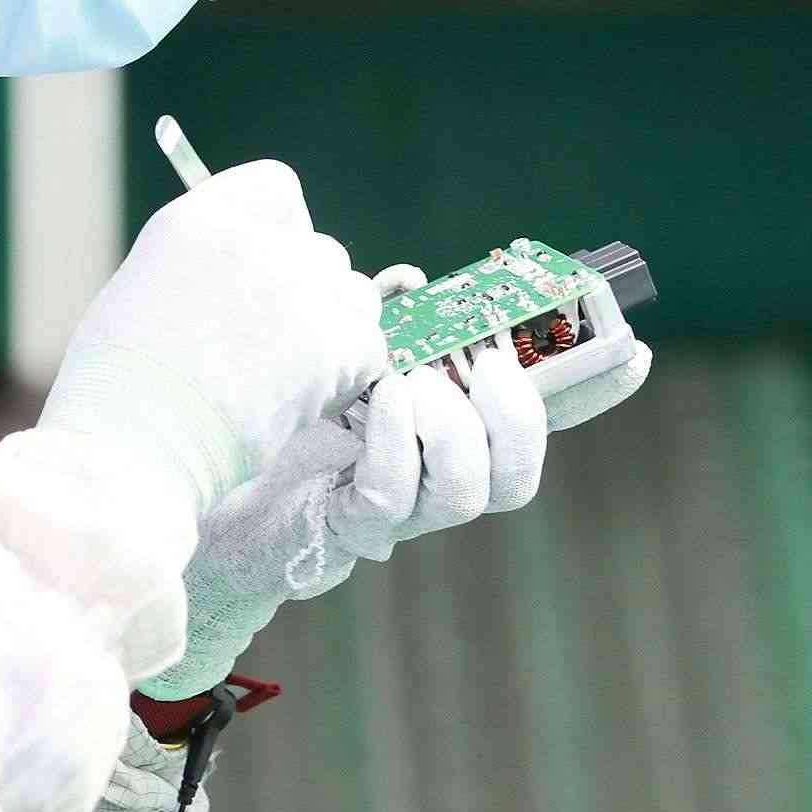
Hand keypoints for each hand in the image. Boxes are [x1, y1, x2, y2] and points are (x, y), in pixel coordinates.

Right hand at [41, 161, 386, 517]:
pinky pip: (370, 347)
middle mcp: (260, 242)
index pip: (277, 189)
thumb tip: (256, 274)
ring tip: (283, 378)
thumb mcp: (148, 287)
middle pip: (320, 251)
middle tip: (268, 347)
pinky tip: (301, 401)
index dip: (280, 230)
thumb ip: (210, 261)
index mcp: (202, 219)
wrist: (131, 447)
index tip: (267, 268)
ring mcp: (302, 291)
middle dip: (306, 295)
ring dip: (333, 333)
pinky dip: (347, 376)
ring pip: (354, 297)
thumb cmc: (121, 386)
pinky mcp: (336, 345)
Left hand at [140, 263, 579, 699]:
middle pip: (519, 470)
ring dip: (455, 428)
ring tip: (410, 383)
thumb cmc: (257, 404)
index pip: (535, 410)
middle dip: (523, 415)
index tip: (634, 350)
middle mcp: (430, 475)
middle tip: (490, 364)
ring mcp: (395, 510)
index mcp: (439, 421)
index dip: (592, 387)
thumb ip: (375, 314)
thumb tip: (406, 283)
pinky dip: (399, 445)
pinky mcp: (350, 528)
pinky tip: (377, 403)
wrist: (176, 476)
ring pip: (472, 491)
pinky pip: (398, 499)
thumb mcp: (326, 344)